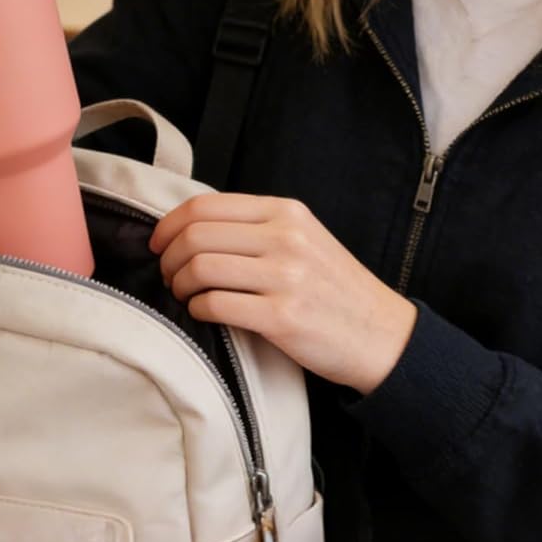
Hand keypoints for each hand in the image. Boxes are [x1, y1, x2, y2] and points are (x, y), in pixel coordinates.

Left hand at [150, 194, 416, 394]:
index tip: (158, 242)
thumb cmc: (335, 289)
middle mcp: (285, 237)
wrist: (383, 335)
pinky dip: (197, 310)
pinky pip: (215, 305)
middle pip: (196, 236)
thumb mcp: (304, 238)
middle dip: (169, 258)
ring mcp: (285, 277)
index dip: (169, 224)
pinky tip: (203, 313)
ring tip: (184, 294)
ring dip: (179, 285)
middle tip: (168, 275)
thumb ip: (257, 227)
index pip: (205, 205)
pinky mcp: (282, 317)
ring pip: (200, 268)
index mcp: (286, 212)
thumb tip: (192, 229)